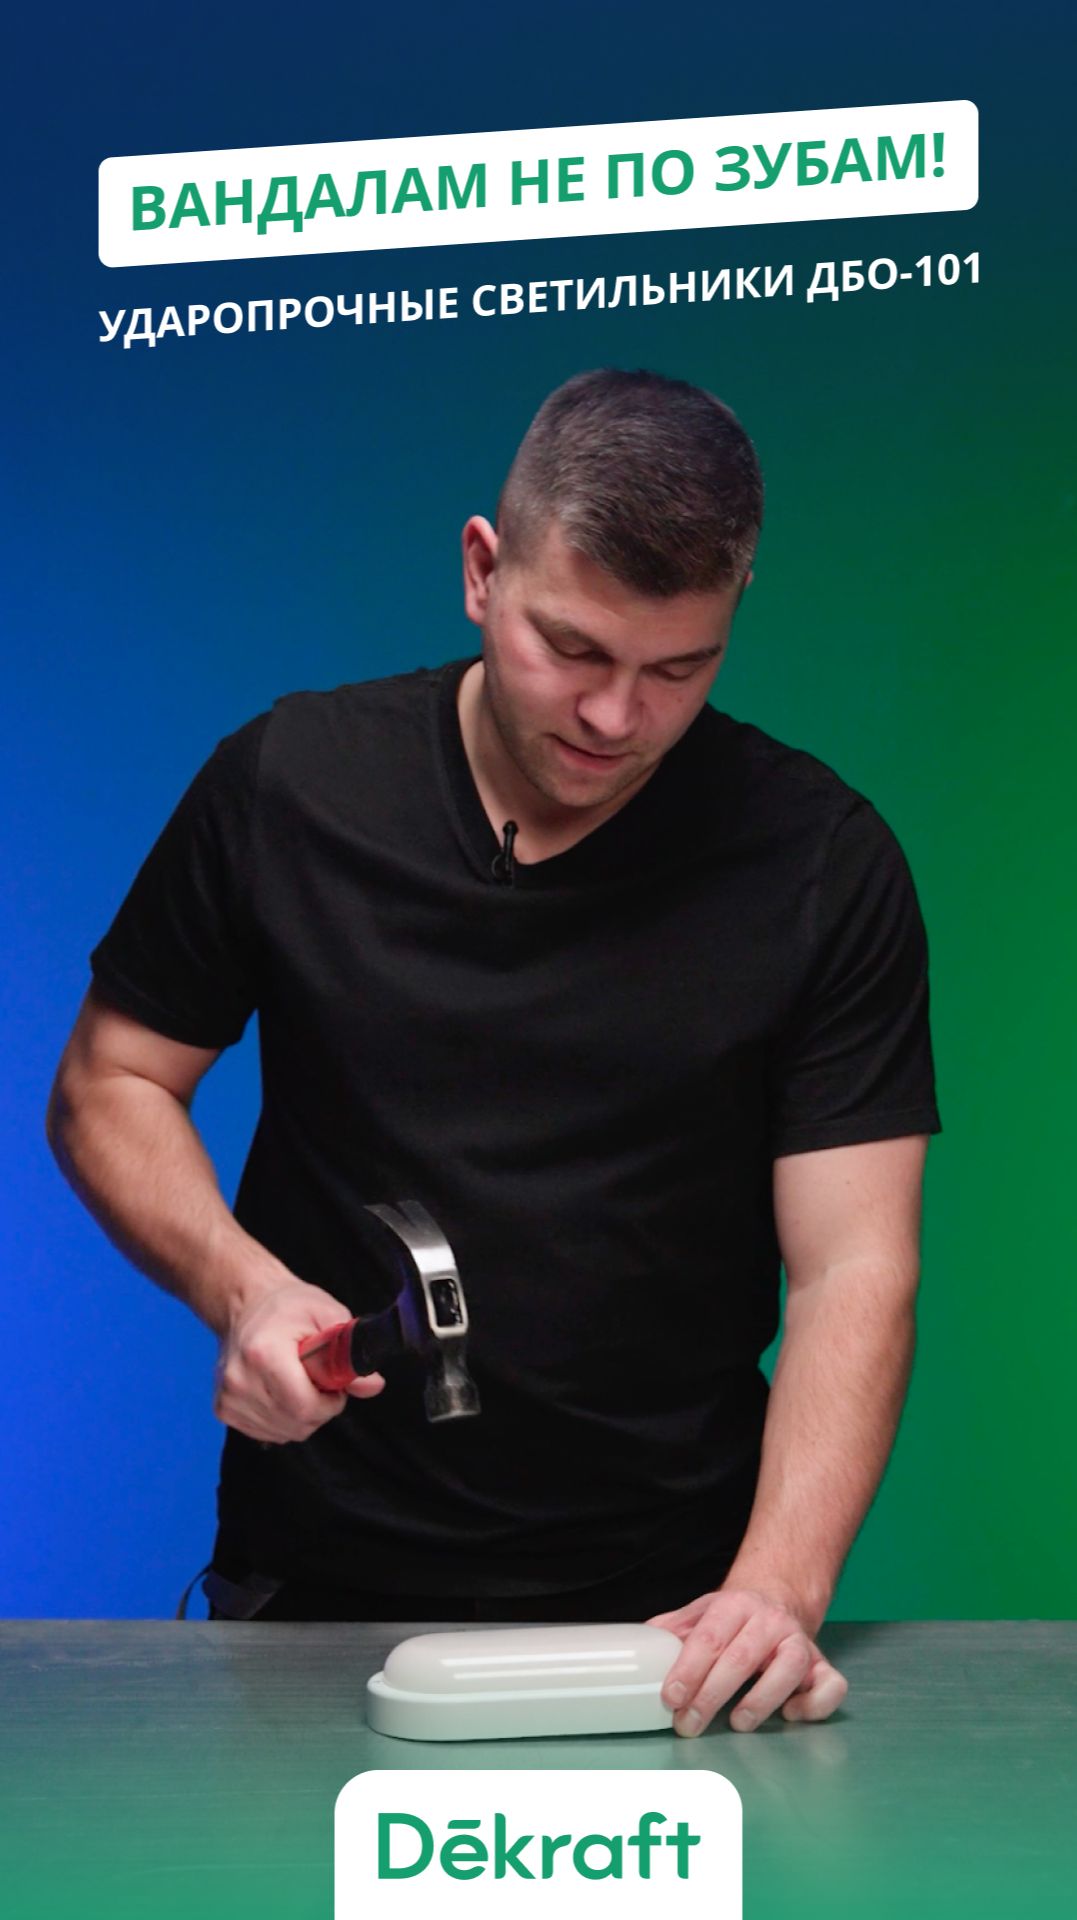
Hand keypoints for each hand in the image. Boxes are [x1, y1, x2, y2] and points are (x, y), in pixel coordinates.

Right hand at [214, 1278, 384, 1443]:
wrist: (247, 1303)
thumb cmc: (288, 1307)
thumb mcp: (328, 1315)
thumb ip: (351, 1352)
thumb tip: (374, 1384)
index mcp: (263, 1353)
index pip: (303, 1406)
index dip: (330, 1403)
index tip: (335, 1387)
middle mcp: (239, 1379)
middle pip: (296, 1423)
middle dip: (319, 1409)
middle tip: (319, 1380)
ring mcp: (227, 1397)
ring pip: (284, 1432)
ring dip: (302, 1416)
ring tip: (299, 1382)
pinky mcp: (223, 1408)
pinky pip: (267, 1433)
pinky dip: (283, 1420)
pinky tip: (282, 1392)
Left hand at [647, 1583, 847, 1735]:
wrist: (778, 1599)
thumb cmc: (732, 1619)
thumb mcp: (700, 1614)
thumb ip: (672, 1631)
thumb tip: (637, 1648)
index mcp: (734, 1606)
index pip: (709, 1638)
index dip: (688, 1670)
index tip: (670, 1698)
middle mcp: (770, 1621)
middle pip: (741, 1657)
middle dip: (711, 1695)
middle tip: (688, 1725)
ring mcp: (799, 1641)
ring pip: (790, 1667)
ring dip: (762, 1699)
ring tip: (738, 1723)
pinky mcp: (823, 1664)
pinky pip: (831, 1685)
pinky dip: (815, 1704)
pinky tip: (791, 1715)